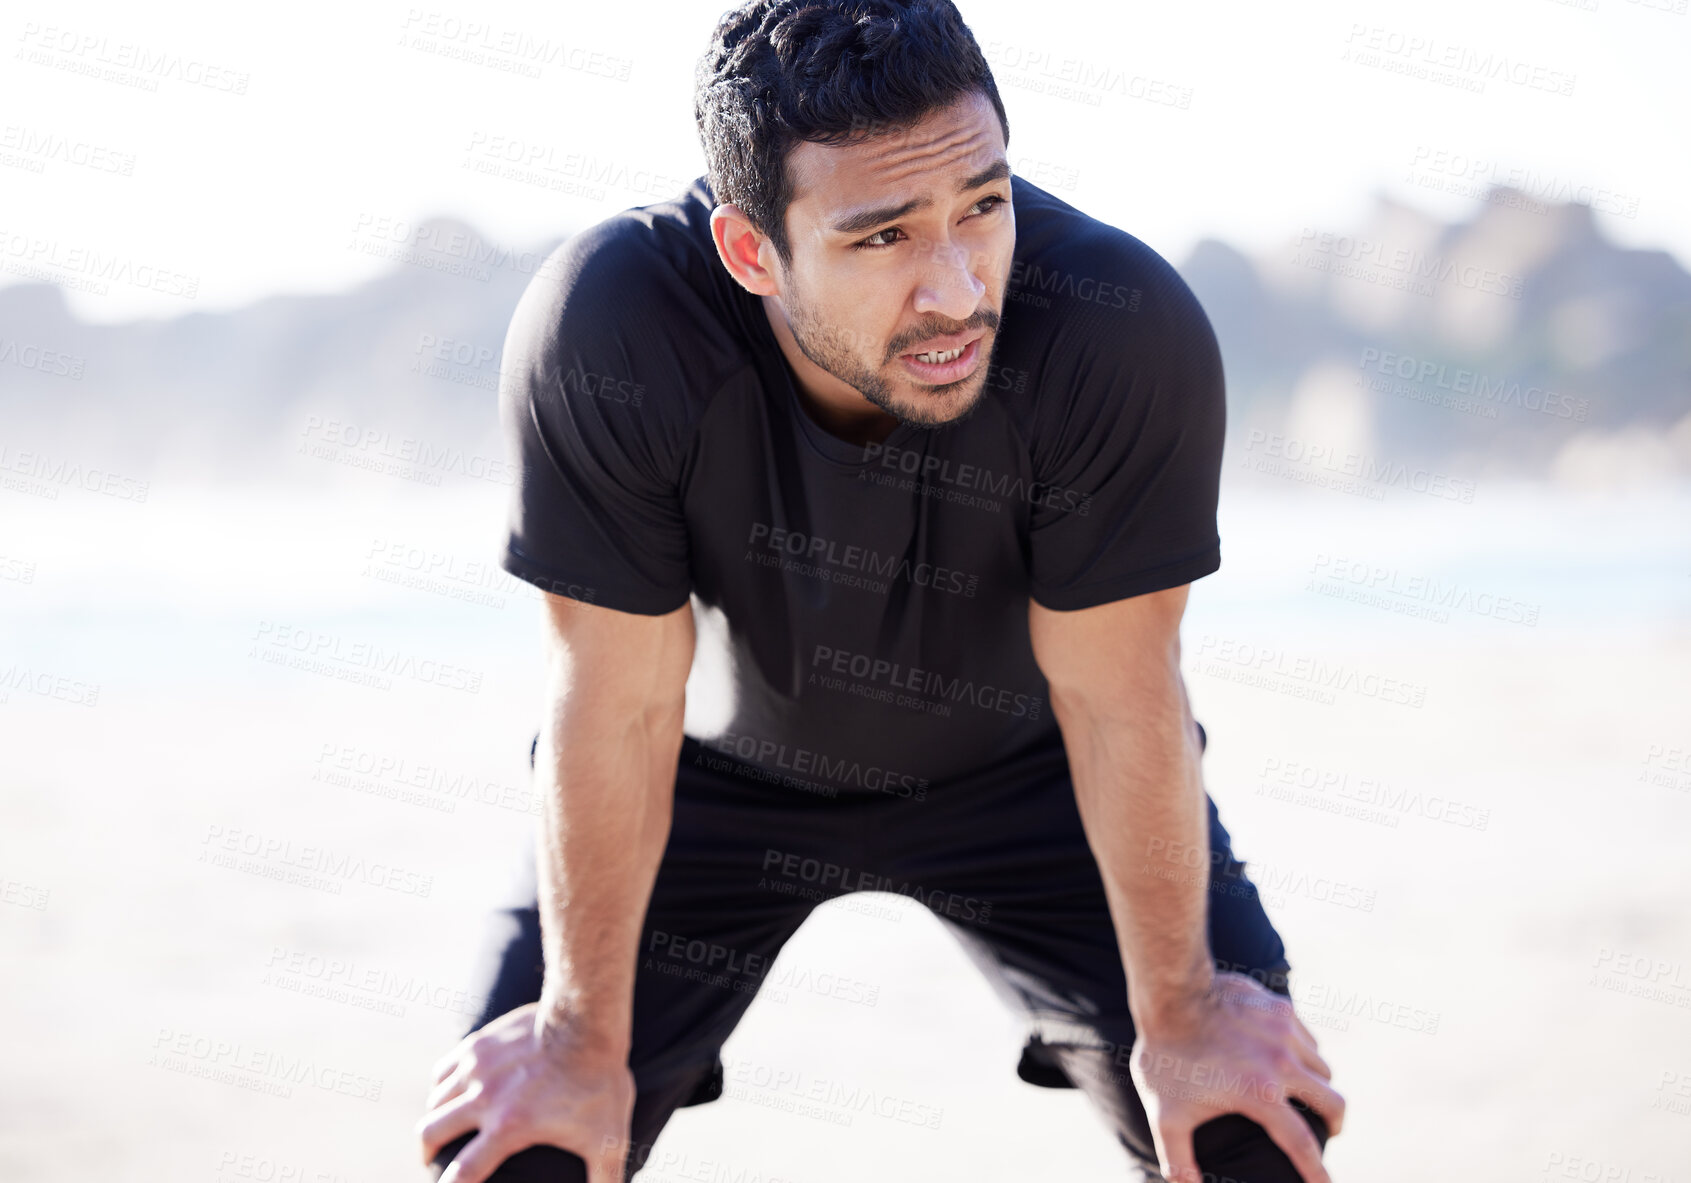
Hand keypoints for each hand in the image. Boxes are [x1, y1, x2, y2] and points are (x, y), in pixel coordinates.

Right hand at [417, 1002, 634, 1182]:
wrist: (587, 1019)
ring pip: (435, 1102)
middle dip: (428, 1153)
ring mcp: (476, 1068)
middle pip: (431, 1134)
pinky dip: (441, 1086)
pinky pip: (443, 1070)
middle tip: (432, 1161)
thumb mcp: (608, 1137)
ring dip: (435, 1118)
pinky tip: (450, 1091)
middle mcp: (483, 1100)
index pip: (462, 1174)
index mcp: (508, 1128)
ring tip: (442, 1128)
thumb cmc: (598, 1080)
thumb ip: (606, 1177)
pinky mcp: (478, 1043)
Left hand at [1129, 971, 1344, 1182]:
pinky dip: (1307, 1054)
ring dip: (1320, 1086)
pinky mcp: (1281, 1008)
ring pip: (1323, 1068)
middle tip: (1330, 1132)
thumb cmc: (1165, 1057)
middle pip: (1333, 1103)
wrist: (1169, 993)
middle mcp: (1283, 1064)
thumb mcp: (1165, 1115)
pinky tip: (1292, 1059)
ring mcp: (1285, 1032)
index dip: (1317, 1172)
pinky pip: (1309, 1038)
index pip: (1303, 1145)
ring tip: (1308, 1094)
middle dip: (1336, 1124)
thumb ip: (1178, 1159)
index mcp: (1261, 1095)